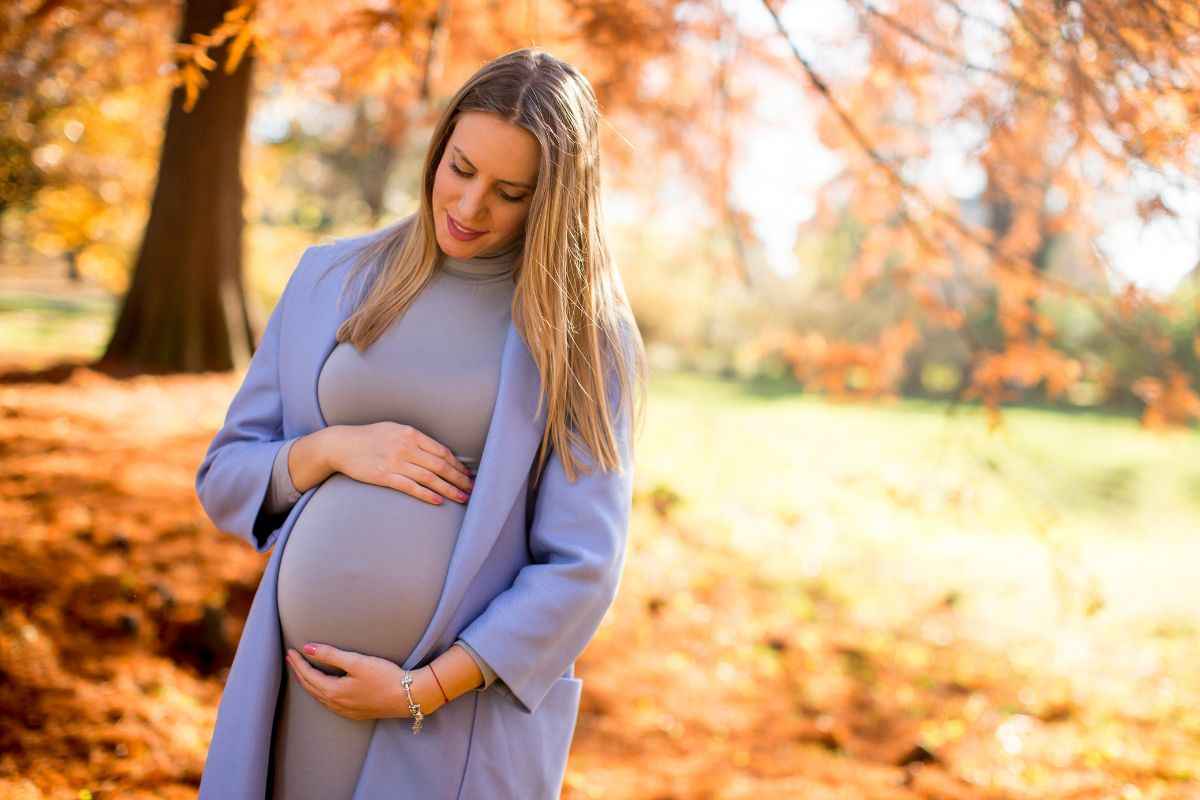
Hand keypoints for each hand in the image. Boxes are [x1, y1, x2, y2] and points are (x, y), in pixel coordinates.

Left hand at [285, 643, 446, 720]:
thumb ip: (331, 655)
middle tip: (292, 660)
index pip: (309, 676)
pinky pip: (329, 703)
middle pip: (311, 688)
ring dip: (309, 684)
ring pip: (319, 697)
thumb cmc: (384, 677)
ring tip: (303, 672)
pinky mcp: (356, 712)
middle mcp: (336, 704)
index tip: (291, 651)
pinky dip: (320, 693)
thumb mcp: (357, 662)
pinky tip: (323, 689)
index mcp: (334, 691)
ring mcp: (346, 710)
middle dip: (299, 673)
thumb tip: (308, 648)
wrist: (408, 697)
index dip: (298, 663)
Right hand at [329, 422, 474, 504]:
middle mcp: (405, 447)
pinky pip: (410, 487)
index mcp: (411, 433)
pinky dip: (426, 494)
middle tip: (472, 488)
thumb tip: (437, 453)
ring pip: (429, 478)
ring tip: (462, 497)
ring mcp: (395, 462)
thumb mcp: (394, 430)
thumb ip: (415, 439)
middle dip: (459, 478)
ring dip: (449, 489)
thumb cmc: (369, 437)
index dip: (457, 465)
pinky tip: (438, 501)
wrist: (341, 445)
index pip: (442, 451)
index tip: (467, 474)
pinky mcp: (384, 476)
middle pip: (440, 465)